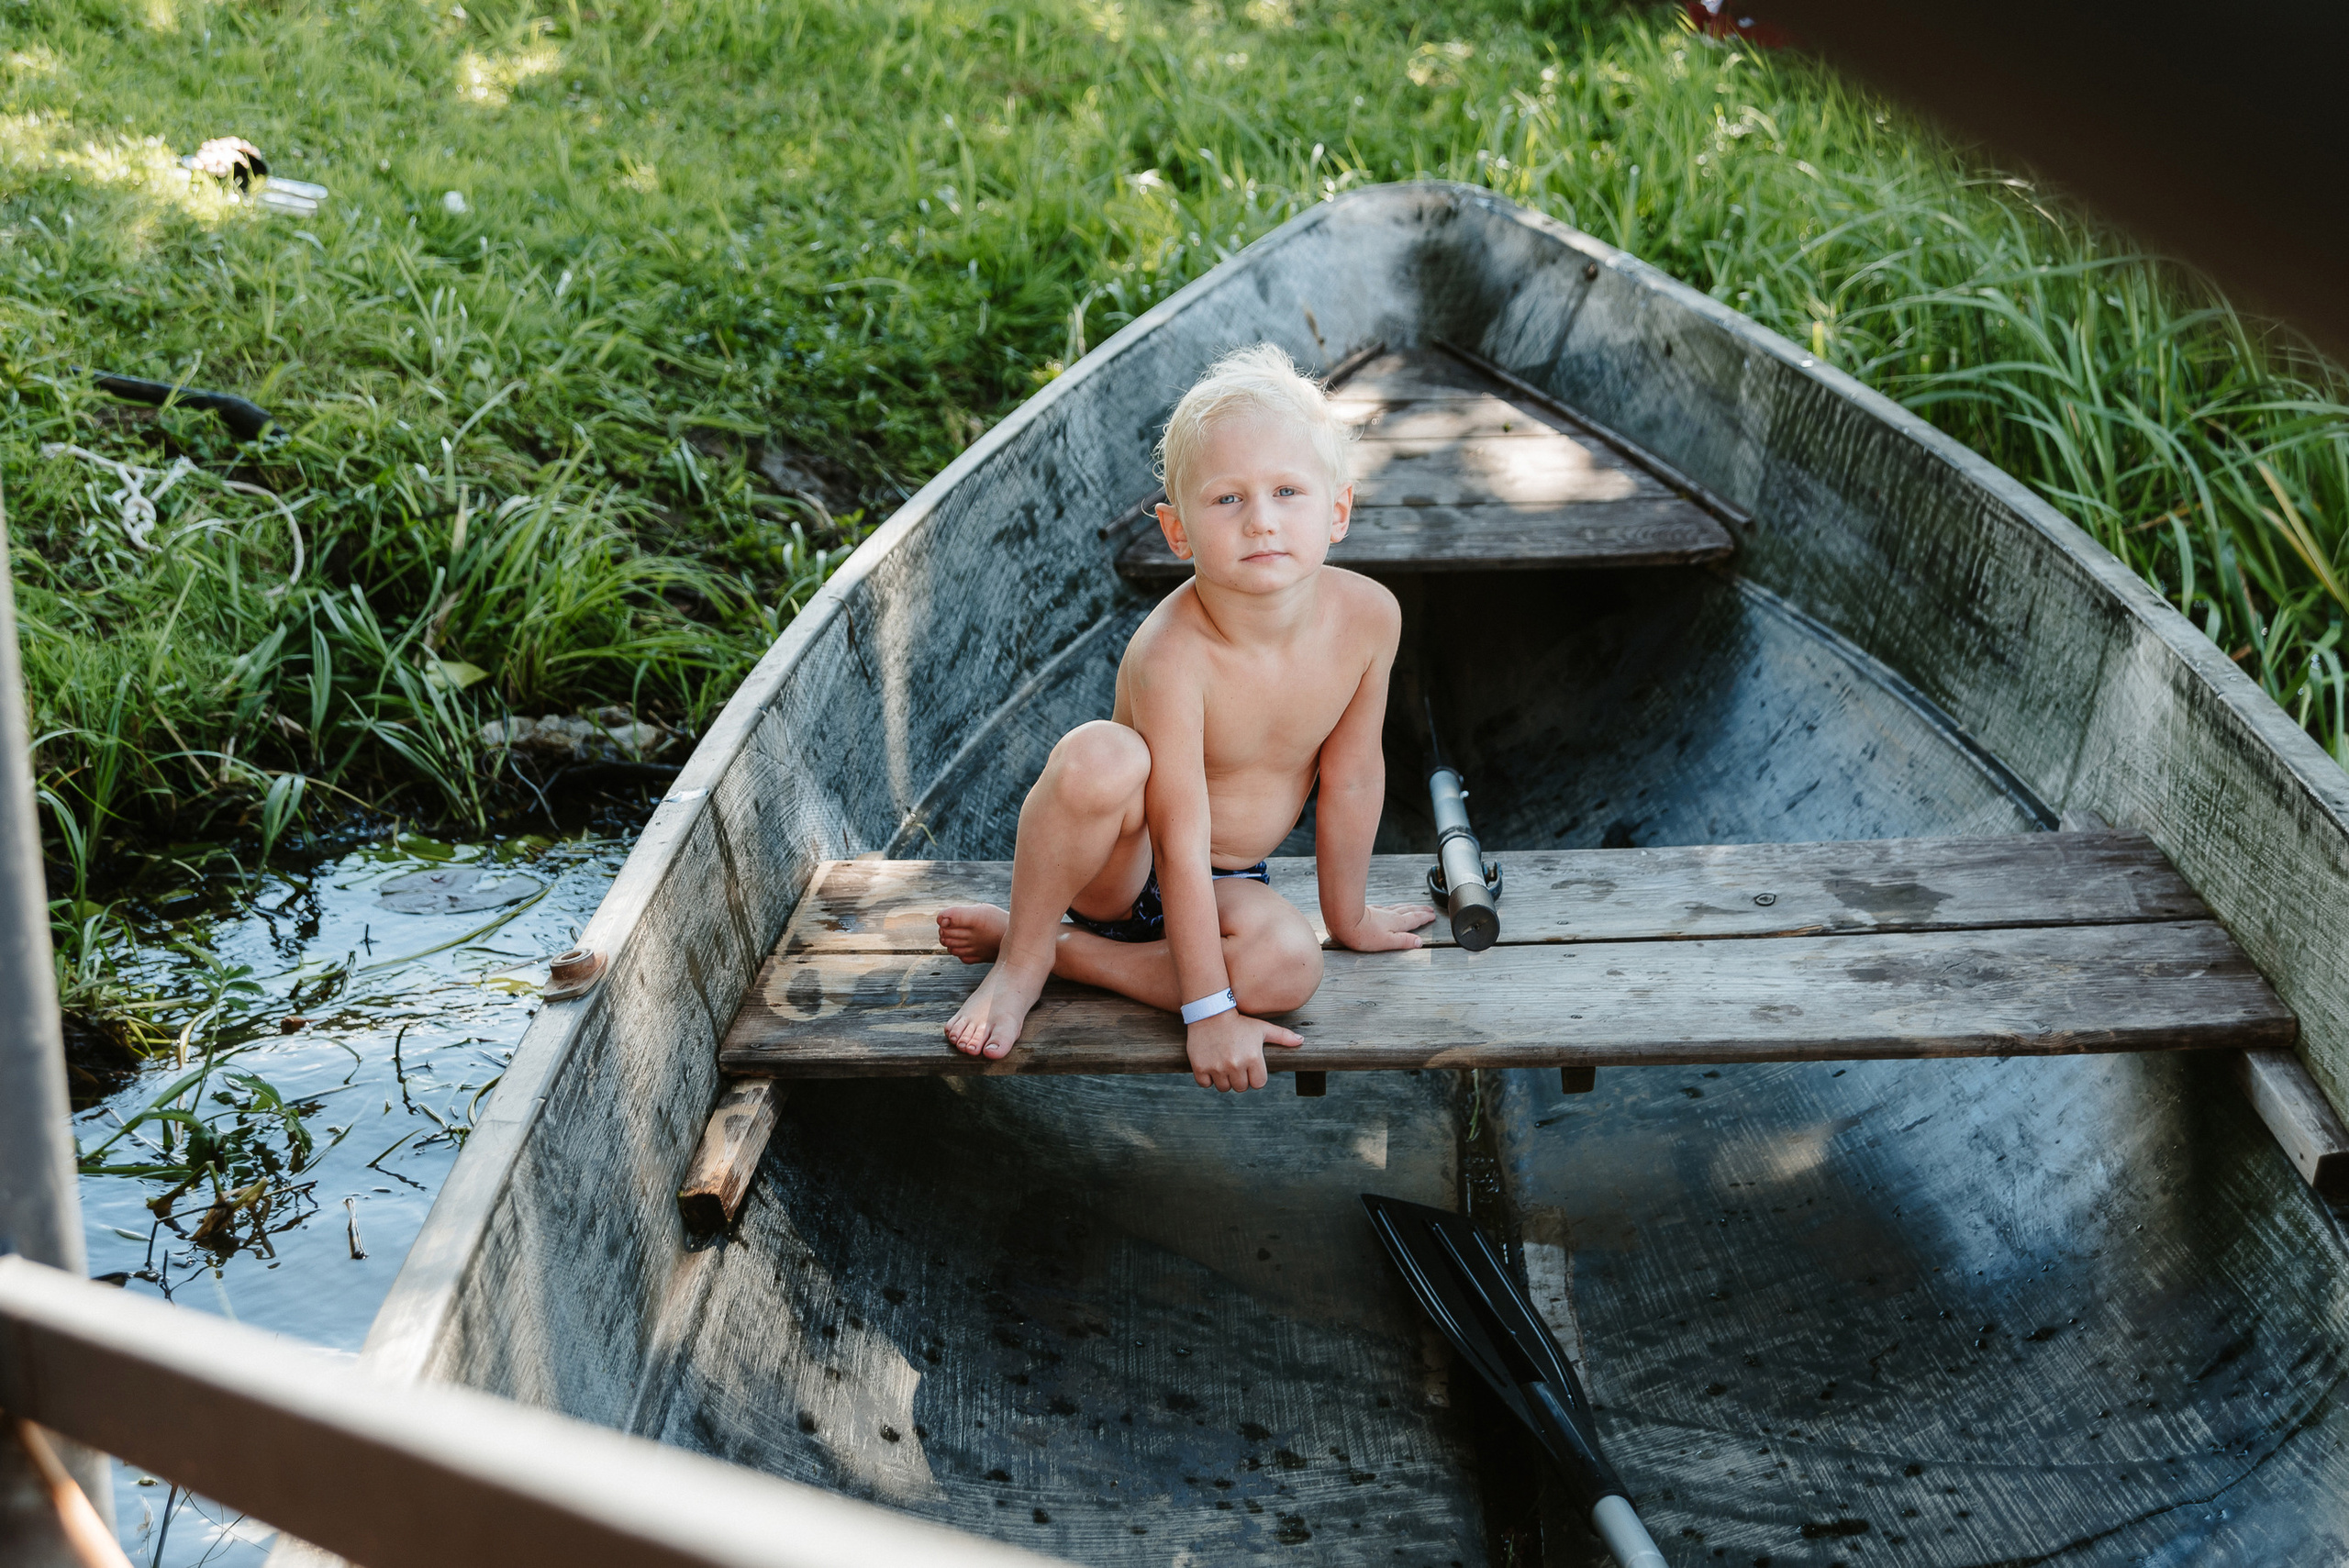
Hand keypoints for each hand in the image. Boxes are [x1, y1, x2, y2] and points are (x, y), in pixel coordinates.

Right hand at [1185, 1008, 1303, 1091]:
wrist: (1210, 1012)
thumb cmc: (1239, 1022)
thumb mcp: (1262, 1028)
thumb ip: (1283, 1036)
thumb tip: (1301, 1041)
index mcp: (1253, 1058)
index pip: (1258, 1084)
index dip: (1255, 1076)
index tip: (1249, 1065)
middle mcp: (1236, 1064)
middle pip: (1241, 1087)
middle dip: (1240, 1078)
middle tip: (1235, 1062)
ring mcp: (1217, 1067)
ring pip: (1224, 1087)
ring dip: (1224, 1079)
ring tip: (1223, 1063)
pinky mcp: (1200, 1067)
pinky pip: (1205, 1084)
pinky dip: (1207, 1078)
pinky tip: (1210, 1064)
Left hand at [1329, 902, 1437, 952]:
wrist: (1343, 920)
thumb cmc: (1362, 934)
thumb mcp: (1387, 942)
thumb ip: (1403, 941)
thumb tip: (1419, 942)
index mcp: (1395, 923)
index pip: (1414, 919)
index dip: (1424, 917)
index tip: (1432, 915)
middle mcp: (1389, 915)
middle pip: (1408, 910)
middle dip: (1419, 910)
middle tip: (1428, 909)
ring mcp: (1379, 912)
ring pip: (1398, 907)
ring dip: (1408, 906)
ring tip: (1415, 906)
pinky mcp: (1369, 910)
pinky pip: (1386, 907)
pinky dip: (1393, 907)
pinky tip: (1390, 907)